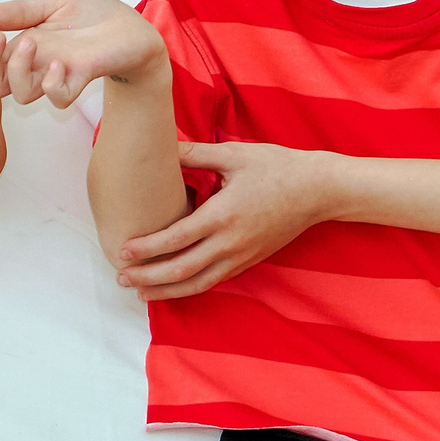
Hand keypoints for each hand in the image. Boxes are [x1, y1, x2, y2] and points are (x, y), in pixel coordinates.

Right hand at [0, 0, 162, 110]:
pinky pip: (58, 98)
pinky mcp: (81, 77)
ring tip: (33, 41)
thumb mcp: (53, 4)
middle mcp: (37, 63)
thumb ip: (20, 11)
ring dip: (18, 68)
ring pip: (21, 94)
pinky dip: (52, 85)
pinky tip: (59, 64)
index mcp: (25, 45)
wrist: (132, 25)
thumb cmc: (94, 16)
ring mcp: (58, 73)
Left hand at [113, 142, 332, 299]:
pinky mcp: (249, 262)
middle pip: (182, 269)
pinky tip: (173, 288)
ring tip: (140, 293)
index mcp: (223, 214)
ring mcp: (242, 256)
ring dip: (166, 291)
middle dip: (148, 276)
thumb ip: (195, 154)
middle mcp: (231, 242)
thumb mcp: (234, 154)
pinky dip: (190, 288)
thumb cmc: (277, 167)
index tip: (122, 250)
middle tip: (121, 277)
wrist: (319, 190)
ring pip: (198, 284)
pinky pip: (215, 281)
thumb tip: (161, 146)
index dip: (146, 248)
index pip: (176, 238)